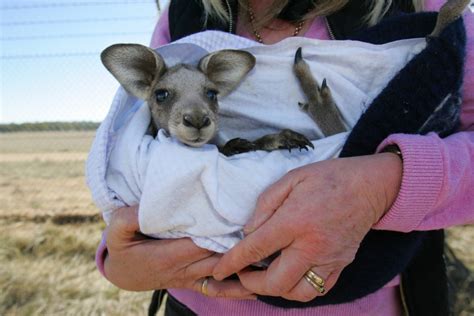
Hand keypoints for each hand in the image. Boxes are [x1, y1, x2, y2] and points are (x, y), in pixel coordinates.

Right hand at [104, 205, 254, 298]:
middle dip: (240, 247)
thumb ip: (127, 220)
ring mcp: (191, 277)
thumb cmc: (122, 250)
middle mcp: (184, 269)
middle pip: (218, 257)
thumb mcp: (115, 233)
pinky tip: (258, 286)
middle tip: (266, 234)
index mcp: (168, 255)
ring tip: (270, 259)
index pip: (202, 242)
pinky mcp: (194, 282)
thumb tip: (145, 208)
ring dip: (243, 267)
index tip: (242, 220)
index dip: (223, 233)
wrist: (123, 275)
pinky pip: (218, 289)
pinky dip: (237, 289)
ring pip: (222, 274)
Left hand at [213, 153, 401, 301]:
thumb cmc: (329, 178)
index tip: (218, 270)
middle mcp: (312, 246)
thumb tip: (249, 230)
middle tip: (241, 273)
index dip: (232, 262)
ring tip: (263, 277)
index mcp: (295, 220)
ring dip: (274, 290)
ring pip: (296, 293)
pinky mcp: (341, 265)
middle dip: (250, 283)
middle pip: (275, 282)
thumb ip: (265, 204)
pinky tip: (289, 276)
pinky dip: (298, 289)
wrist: (370, 186)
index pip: (256, 248)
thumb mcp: (291, 179)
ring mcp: (329, 259)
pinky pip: (317, 290)